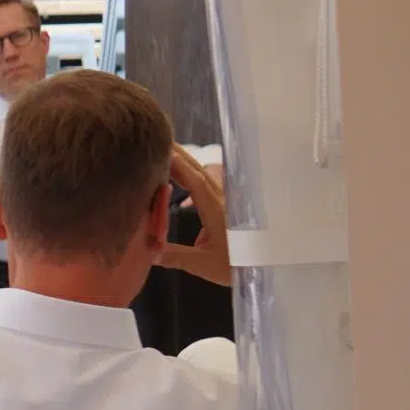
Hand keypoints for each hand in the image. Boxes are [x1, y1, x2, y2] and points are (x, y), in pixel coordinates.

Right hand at [157, 146, 233, 287]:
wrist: (264, 267)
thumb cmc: (236, 266)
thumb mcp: (202, 264)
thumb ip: (173, 256)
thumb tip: (146, 251)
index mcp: (215, 209)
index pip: (194, 180)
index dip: (177, 164)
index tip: (160, 148)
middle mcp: (220, 200)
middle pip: (198, 170)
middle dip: (178, 154)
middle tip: (157, 142)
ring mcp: (224, 201)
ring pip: (203, 175)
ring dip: (184, 164)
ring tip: (163, 158)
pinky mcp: (225, 207)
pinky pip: (205, 184)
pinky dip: (189, 178)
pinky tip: (178, 188)